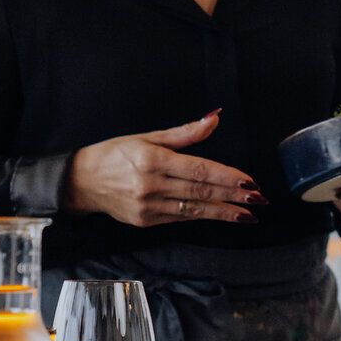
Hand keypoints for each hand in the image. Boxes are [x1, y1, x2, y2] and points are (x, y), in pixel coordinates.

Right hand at [64, 112, 261, 226]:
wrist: (81, 181)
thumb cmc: (115, 154)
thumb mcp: (148, 137)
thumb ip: (185, 133)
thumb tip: (215, 118)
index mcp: (152, 160)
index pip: (199, 170)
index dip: (227, 177)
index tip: (249, 182)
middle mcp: (151, 186)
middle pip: (201, 192)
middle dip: (233, 197)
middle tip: (259, 200)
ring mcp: (148, 207)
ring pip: (194, 211)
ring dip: (224, 213)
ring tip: (248, 215)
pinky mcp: (146, 222)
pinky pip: (181, 219)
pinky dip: (203, 217)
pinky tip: (222, 215)